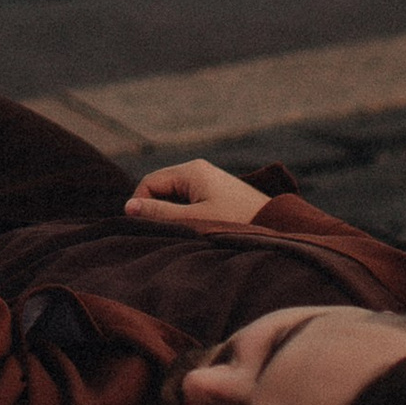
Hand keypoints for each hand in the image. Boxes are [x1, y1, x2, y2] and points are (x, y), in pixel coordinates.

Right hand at [123, 158, 271, 230]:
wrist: (277, 226)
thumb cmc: (237, 222)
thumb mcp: (195, 220)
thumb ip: (161, 214)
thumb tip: (128, 207)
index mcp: (191, 170)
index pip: (149, 183)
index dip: (140, 205)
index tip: (142, 229)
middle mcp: (197, 169)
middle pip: (160, 187)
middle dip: (155, 210)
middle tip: (159, 234)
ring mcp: (207, 180)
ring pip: (173, 195)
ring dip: (170, 214)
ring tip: (179, 234)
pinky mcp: (215, 192)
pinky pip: (188, 200)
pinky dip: (184, 214)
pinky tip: (192, 230)